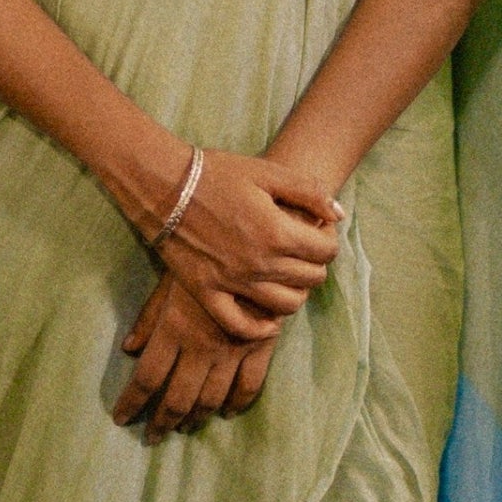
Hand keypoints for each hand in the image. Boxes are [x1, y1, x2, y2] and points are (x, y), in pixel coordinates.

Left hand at [113, 268, 282, 440]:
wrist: (254, 246)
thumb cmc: (205, 259)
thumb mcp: (168, 282)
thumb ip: (149, 318)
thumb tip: (128, 349)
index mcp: (173, 331)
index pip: (146, 378)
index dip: (131, 403)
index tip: (121, 420)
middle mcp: (200, 348)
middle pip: (177, 398)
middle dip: (162, 423)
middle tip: (152, 438)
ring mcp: (232, 351)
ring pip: (210, 399)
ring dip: (195, 418)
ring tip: (185, 429)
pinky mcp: (259, 348)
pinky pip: (248, 386)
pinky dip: (237, 404)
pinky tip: (227, 413)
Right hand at [153, 147, 342, 341]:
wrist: (163, 185)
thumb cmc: (216, 173)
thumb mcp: (267, 172)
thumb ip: (309, 192)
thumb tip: (339, 215)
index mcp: (277, 232)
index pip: (327, 251)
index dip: (329, 240)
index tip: (317, 231)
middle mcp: (259, 264)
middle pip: (311, 279)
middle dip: (315, 264)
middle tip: (303, 250)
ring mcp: (232, 283)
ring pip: (286, 306)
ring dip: (296, 293)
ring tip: (288, 276)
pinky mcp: (207, 293)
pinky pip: (240, 326)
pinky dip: (260, 329)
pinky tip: (269, 319)